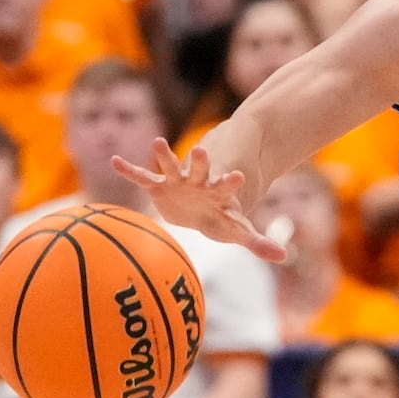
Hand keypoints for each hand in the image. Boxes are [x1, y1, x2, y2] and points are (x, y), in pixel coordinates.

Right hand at [111, 138, 286, 261]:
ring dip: (165, 155)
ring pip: (171, 165)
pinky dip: (130, 171)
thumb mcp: (238, 229)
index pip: (227, 185)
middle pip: (201, 169)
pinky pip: (142, 177)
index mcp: (218, 192)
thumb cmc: (220, 216)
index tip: (238, 176)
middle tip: (201, 149)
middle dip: (201, 161)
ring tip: (158, 141)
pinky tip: (115, 161)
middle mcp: (198, 182)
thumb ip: (257, 241)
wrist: (201, 205)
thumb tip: (283, 255)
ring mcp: (178, 181)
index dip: (231, 182)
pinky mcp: (159, 185)